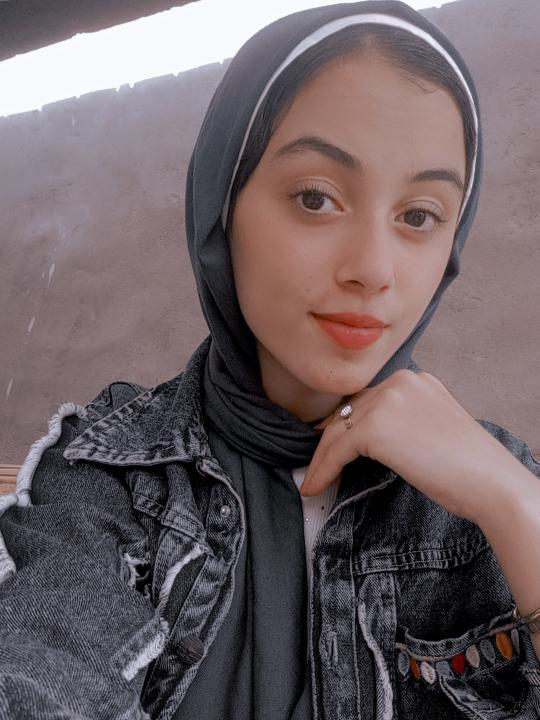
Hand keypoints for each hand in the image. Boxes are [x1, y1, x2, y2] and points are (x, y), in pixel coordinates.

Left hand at [300, 369, 522, 524]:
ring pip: (337, 430)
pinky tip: (316, 486)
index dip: (346, 424)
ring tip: (313, 482)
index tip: (329, 443)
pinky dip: (322, 469)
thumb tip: (366, 437)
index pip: (368, 400)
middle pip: (349, 411)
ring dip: (321, 459)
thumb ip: (402, 420)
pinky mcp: (374, 427)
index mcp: (414, 379)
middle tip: (318, 464)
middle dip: (329, 440)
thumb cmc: (468, 466)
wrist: (490, 482)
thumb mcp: (433, 426)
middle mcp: (399, 382)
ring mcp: (386, 401)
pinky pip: (336, 450)